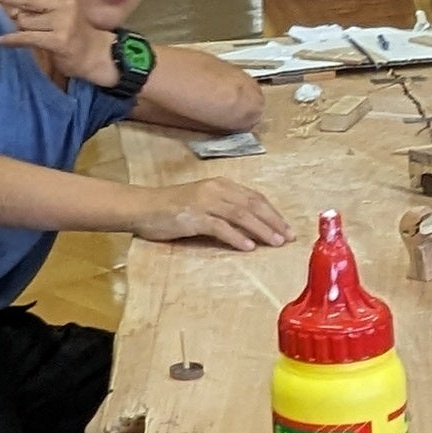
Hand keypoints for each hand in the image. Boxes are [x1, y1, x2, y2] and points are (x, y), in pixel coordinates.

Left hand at [0, 0, 114, 87]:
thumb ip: (30, 3)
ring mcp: (62, 21)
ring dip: (22, 28)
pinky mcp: (59, 40)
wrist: (89, 51)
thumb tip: (8, 10)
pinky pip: (27, 38)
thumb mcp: (53, 6)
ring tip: (38, 31)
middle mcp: (62, 2)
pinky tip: (1, 41)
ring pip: (23, 22)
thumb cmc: (64, 25)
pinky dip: (12, 40)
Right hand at [135, 183, 293, 249]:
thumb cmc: (172, 208)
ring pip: (241, 215)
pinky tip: (248, 247)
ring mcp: (205, 202)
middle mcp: (216, 190)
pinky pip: (220, 227)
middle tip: (288, 237)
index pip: (254, 197)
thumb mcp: (203, 202)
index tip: (287, 227)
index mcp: (221, 185)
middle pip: (252, 205)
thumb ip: (224, 209)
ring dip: (261, 229)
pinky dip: (236, 237)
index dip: (273, 212)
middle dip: (273, 221)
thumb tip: (250, 226)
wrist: (143, 207)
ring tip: (275, 242)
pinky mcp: (193, 217)